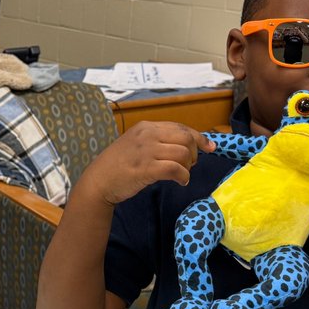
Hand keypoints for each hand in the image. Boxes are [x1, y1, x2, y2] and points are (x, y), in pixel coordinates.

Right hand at [82, 121, 214, 205]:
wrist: (98, 181)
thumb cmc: (116, 166)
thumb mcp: (135, 145)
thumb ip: (156, 141)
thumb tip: (184, 146)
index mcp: (146, 127)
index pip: (180, 127)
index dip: (199, 137)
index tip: (210, 146)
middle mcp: (147, 135)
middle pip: (186, 138)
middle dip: (194, 153)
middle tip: (190, 165)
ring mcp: (146, 151)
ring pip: (183, 153)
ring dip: (188, 166)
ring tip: (182, 175)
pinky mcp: (146, 168)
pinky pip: (175, 169)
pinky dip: (183, 176)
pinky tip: (180, 182)